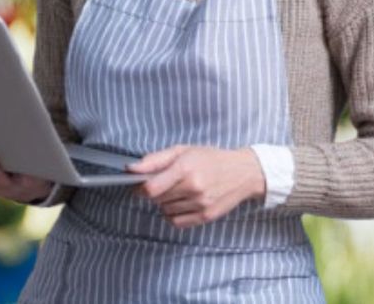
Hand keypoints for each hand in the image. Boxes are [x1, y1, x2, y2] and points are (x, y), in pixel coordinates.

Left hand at [129, 145, 265, 227]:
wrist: (243, 172)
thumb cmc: (210, 158)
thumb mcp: (182, 151)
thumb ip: (154, 160)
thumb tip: (131, 169)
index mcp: (185, 168)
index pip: (152, 188)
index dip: (139, 188)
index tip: (138, 185)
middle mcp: (193, 187)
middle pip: (157, 199)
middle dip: (154, 193)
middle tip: (163, 184)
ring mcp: (201, 204)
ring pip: (165, 211)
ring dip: (165, 203)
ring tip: (177, 191)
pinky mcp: (206, 216)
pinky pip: (177, 222)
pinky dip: (173, 215)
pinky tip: (180, 204)